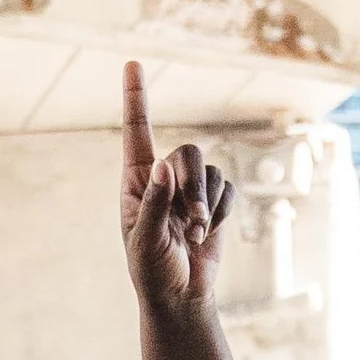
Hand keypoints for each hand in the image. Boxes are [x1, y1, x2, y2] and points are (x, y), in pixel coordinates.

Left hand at [120, 62, 231, 314]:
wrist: (180, 297)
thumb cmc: (152, 272)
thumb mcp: (145, 241)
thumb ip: (154, 203)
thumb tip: (164, 164)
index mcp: (136, 182)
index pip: (137, 132)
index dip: (135, 97)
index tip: (132, 62)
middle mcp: (162, 179)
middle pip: (188, 153)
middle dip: (194, 188)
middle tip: (191, 223)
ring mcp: (189, 190)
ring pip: (209, 170)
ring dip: (207, 205)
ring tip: (196, 235)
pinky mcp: (214, 202)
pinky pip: (227, 187)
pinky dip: (222, 210)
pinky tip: (209, 232)